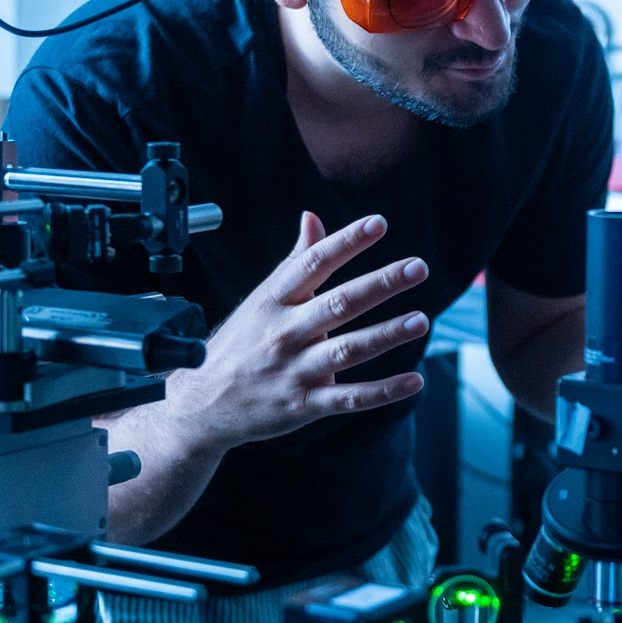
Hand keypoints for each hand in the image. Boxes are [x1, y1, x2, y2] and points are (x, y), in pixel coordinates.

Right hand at [164, 211, 430, 452]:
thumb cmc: (240, 343)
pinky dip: (383, 392)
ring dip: (387, 334)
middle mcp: (284, 332)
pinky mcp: (303, 405)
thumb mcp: (261, 299)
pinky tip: (414, 380)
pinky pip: (349, 398)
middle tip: (418, 267)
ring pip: (347, 350)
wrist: (200, 405)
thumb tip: (312, 217)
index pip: (313, 263)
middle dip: (380, 284)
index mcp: (273, 300)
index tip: (378, 223)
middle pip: (338, 303)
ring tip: (421, 320)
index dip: (346, 241)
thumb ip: (295, 260)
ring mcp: (294, 370)